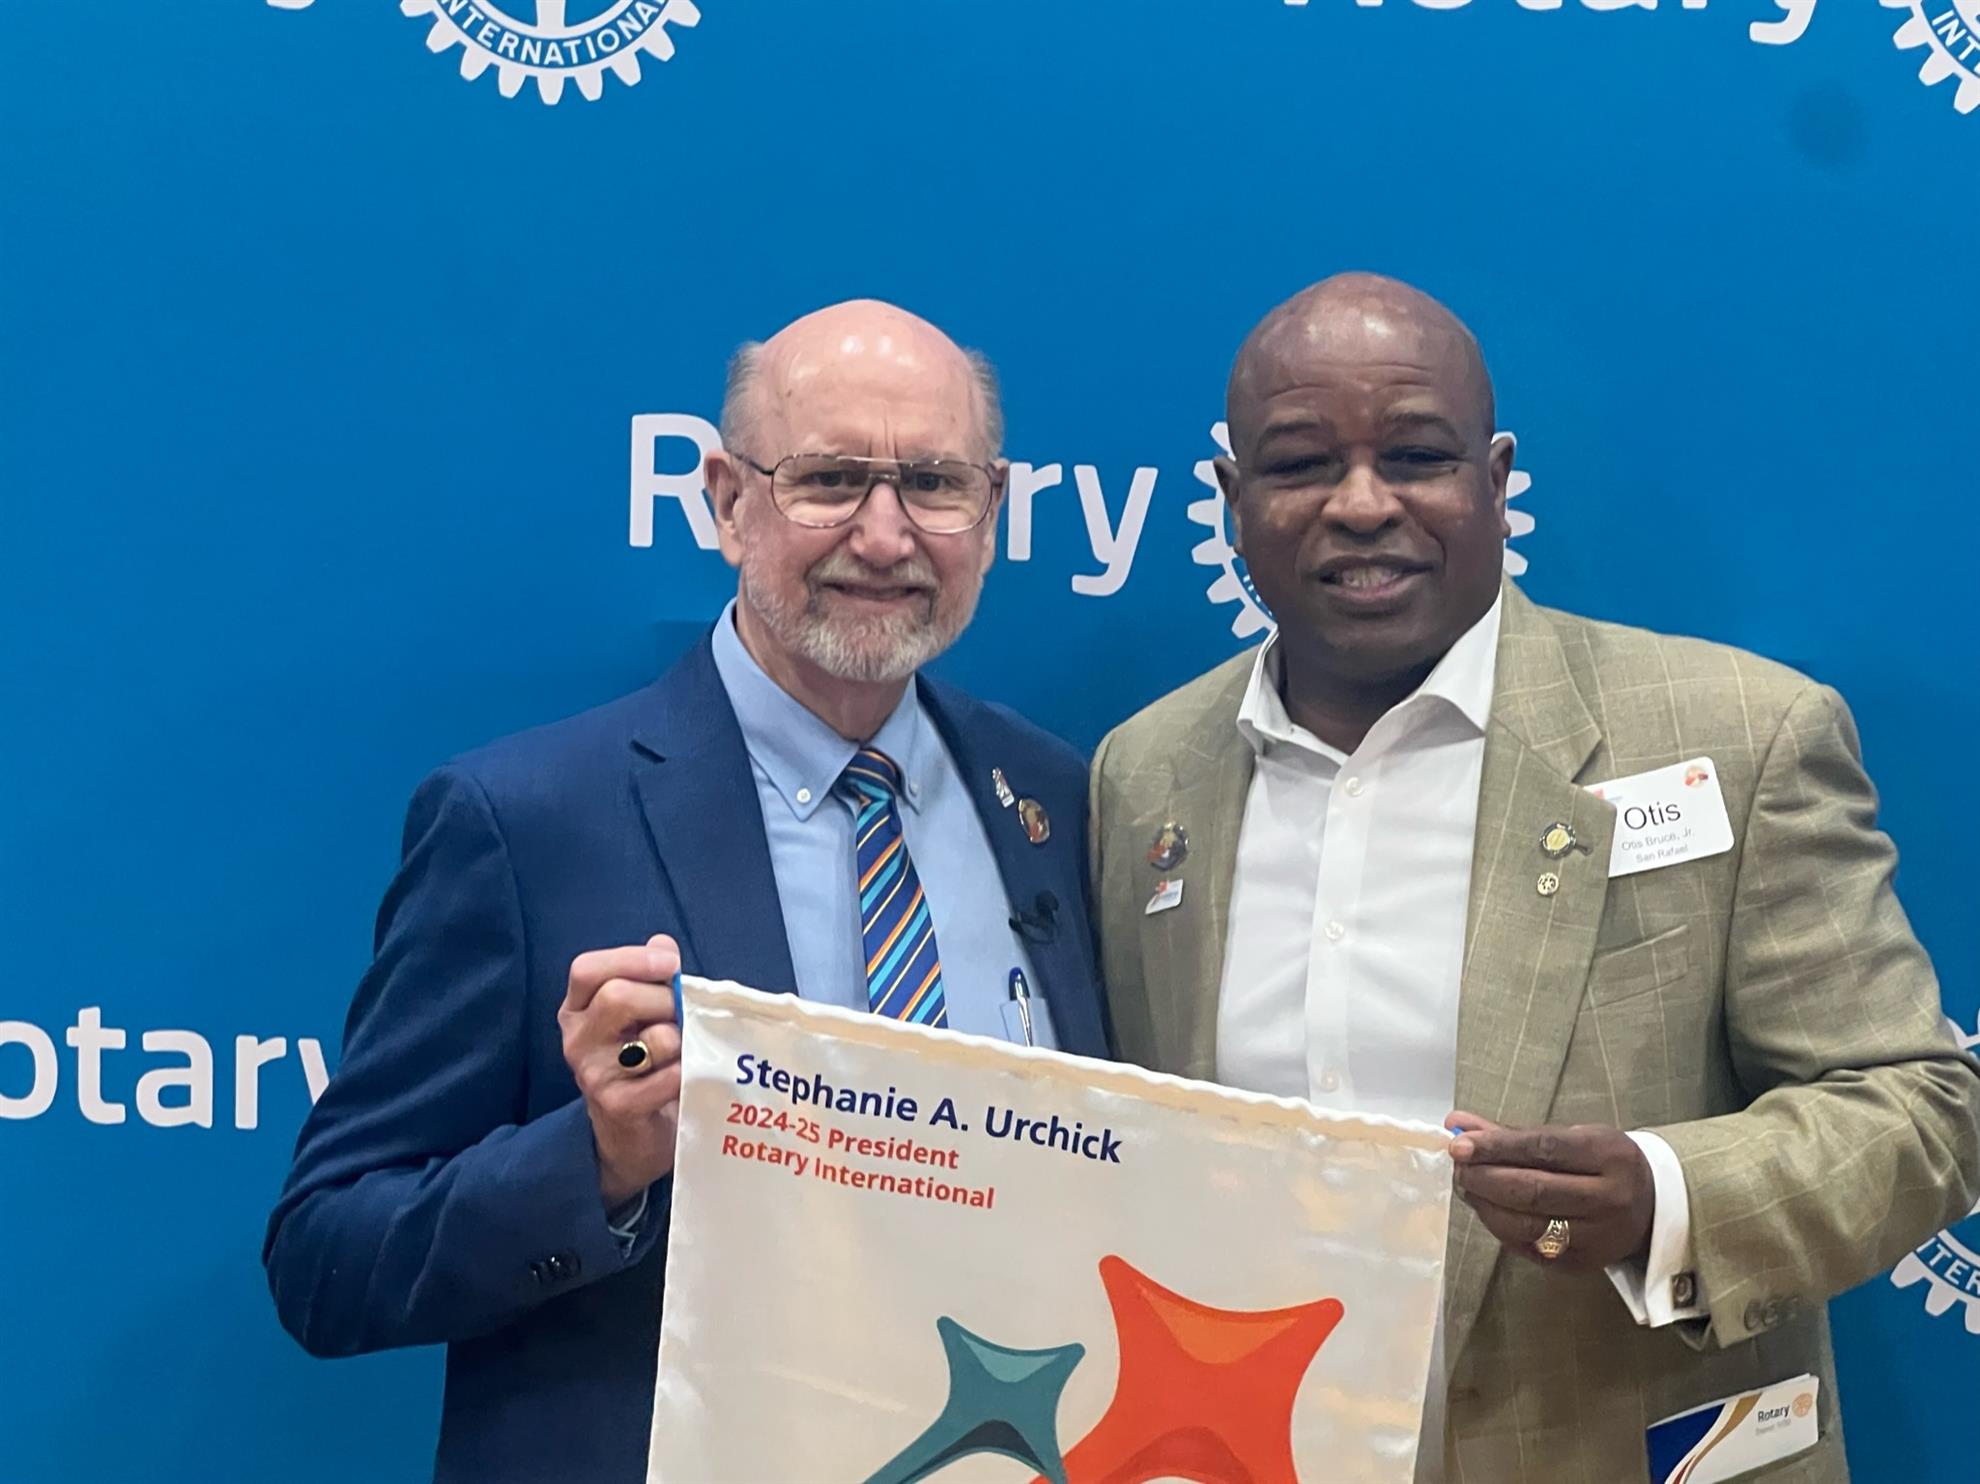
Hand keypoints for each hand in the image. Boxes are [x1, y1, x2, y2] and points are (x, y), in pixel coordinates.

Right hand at [560, 934, 683, 1209]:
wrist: (633, 1135)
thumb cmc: (643, 1063)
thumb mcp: (643, 1014)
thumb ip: (652, 977)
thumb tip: (663, 944)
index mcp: (578, 1008)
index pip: (586, 970)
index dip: (630, 959)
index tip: (670, 963)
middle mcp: (577, 1039)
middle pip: (618, 997)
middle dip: (666, 999)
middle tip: (686, 1012)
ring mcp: (593, 1075)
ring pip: (651, 1038)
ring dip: (683, 1038)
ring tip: (687, 1047)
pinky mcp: (617, 1106)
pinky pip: (666, 1077)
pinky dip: (686, 1070)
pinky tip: (690, 1074)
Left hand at [1445, 1111, 1654, 1271]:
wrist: (1653, 1207)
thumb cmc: (1603, 1163)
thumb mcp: (1573, 1137)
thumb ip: (1515, 1133)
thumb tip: (1458, 1122)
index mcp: (1609, 1156)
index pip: (1544, 1150)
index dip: (1496, 1147)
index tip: (1459, 1144)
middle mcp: (1609, 1199)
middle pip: (1533, 1191)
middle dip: (1484, 1178)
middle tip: (1458, 1166)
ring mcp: (1597, 1238)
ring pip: (1526, 1225)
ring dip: (1485, 1205)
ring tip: (1467, 1186)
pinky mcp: (1583, 1265)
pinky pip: (1529, 1248)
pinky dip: (1499, 1227)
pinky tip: (1487, 1209)